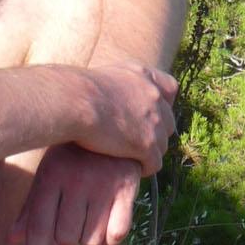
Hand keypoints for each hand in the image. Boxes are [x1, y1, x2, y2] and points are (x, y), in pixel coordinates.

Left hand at [11, 144, 143, 244]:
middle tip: (73, 216)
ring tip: (91, 213)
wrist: (110, 119)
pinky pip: (117, 234)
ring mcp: (102, 185)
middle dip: (67, 236)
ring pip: (91, 241)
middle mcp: (74, 182)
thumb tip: (12, 241)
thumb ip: (30, 208)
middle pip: (65, 239)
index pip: (37, 225)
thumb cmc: (71, 154)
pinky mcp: (126, 188)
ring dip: (90, 237)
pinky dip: (111, 238)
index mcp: (50, 177)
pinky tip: (109, 222)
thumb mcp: (47, 173)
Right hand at [80, 60, 177, 174]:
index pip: (170, 87)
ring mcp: (154, 122)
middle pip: (168, 121)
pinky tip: (133, 168)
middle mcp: (154, 97)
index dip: (163, 103)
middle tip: (136, 140)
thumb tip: (109, 97)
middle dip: (156, 132)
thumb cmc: (76, 90)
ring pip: (162, 144)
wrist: (74, 102)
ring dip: (149, 152)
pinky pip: (155, 163)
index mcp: (143, 76)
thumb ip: (117, 84)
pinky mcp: (147, 145)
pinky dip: (145, 168)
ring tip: (132, 158)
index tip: (150, 113)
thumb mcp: (103, 76)